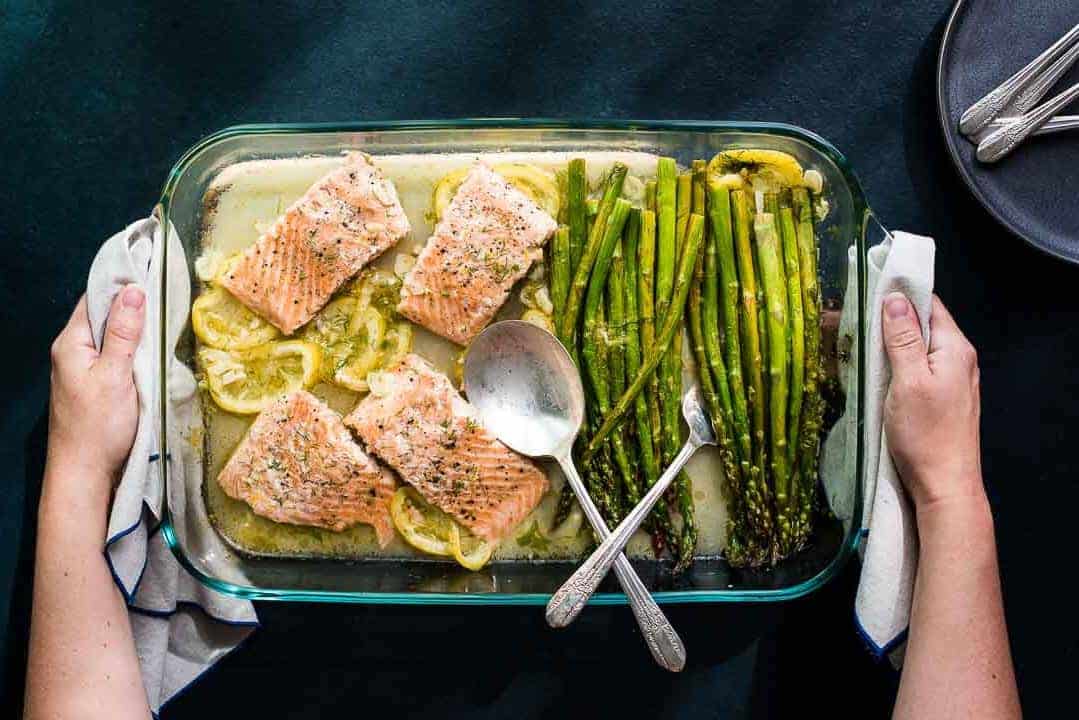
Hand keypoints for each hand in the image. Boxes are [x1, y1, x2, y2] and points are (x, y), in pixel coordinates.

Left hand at [47, 286, 145, 501]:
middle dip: (133, 304)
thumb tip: (134, 290)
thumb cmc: (98, 426)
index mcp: (72, 343)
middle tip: (167, 292)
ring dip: (135, 328)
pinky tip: (153, 350)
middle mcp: (72, 351)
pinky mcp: (95, 385)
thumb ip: (125, 334)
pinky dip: (133, 349)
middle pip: (104, 315)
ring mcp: (82, 369)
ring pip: (111, 337)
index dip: (122, 283)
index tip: (152, 270)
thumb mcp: (116, 375)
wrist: (84, 472)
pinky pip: (115, 355)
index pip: (95, 298)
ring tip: (166, 316)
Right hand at [882, 293, 983, 512]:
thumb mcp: (908, 380)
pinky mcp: (942, 399)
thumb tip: (895, 300)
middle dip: (890, 322)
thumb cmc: (926, 436)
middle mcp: (959, 360)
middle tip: (853, 322)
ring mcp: (952, 381)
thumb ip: (902, 338)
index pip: (928, 305)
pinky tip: (879, 374)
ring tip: (861, 345)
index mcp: (955, 349)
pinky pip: (919, 370)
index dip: (898, 296)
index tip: (867, 295)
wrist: (944, 485)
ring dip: (891, 346)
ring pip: (918, 349)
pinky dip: (898, 366)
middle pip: (922, 326)